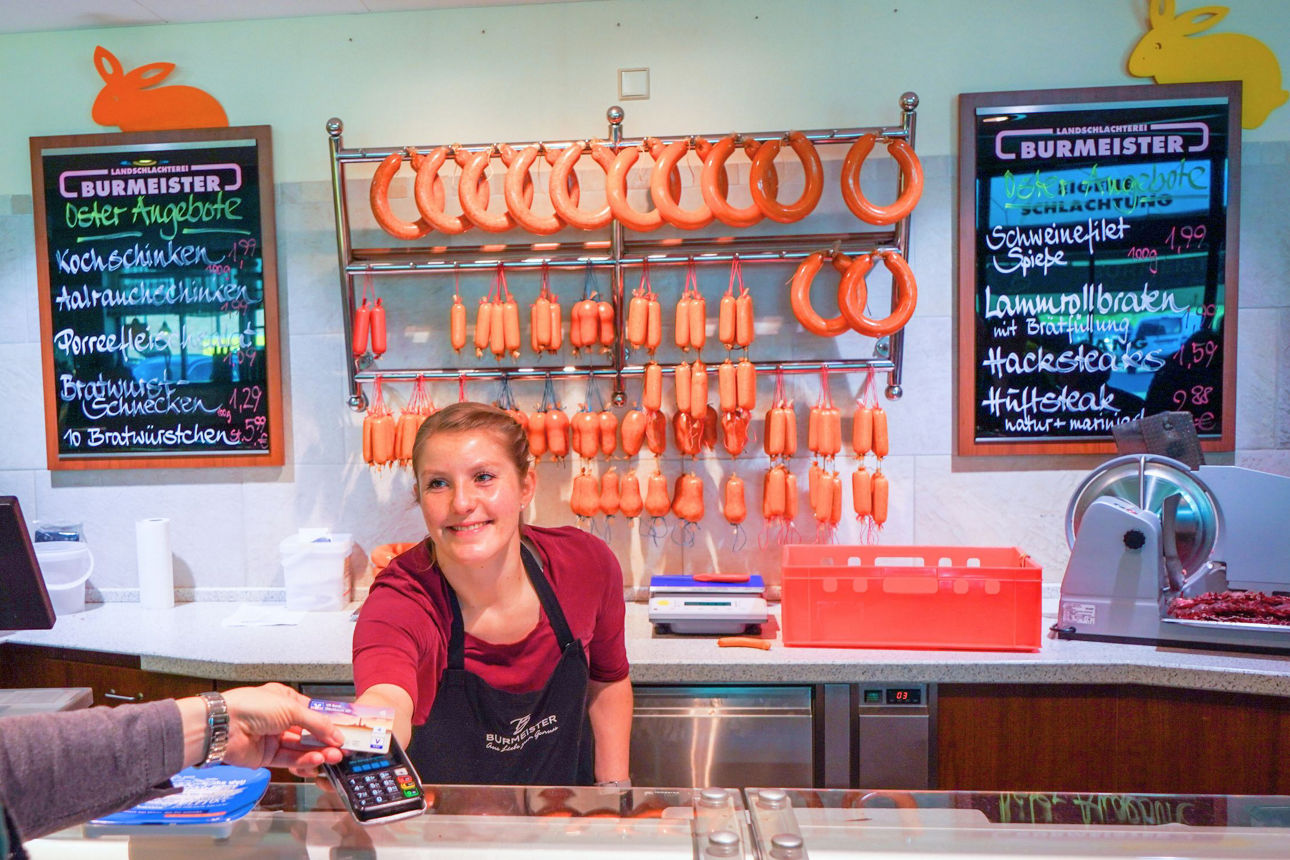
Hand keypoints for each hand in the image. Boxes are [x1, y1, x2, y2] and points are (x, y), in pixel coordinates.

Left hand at [213, 683, 344, 771]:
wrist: (224, 727)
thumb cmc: (253, 707)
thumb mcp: (292, 708)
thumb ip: (317, 724)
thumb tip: (337, 735)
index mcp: (285, 699)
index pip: (313, 712)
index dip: (328, 723)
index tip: (344, 733)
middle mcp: (279, 718)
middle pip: (308, 732)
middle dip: (325, 740)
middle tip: (342, 749)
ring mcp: (273, 738)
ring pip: (300, 747)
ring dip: (317, 752)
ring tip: (333, 757)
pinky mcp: (266, 756)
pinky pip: (289, 759)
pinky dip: (303, 760)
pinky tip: (316, 760)